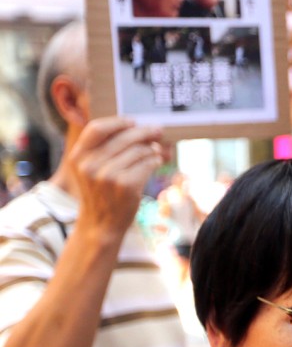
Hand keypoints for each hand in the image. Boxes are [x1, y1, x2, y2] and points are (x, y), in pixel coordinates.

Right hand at [67, 117, 164, 246]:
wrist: (100, 224)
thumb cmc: (100, 192)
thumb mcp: (90, 169)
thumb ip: (102, 148)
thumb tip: (136, 126)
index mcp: (78, 157)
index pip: (96, 128)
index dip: (117, 122)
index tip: (133, 122)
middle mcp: (90, 165)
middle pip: (124, 136)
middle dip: (144, 132)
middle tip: (157, 130)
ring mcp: (108, 176)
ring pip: (139, 150)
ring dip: (152, 149)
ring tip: (156, 151)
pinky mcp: (126, 185)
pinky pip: (148, 163)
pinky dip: (156, 160)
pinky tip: (156, 162)